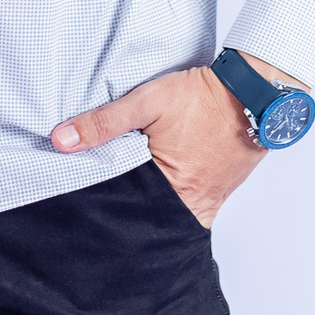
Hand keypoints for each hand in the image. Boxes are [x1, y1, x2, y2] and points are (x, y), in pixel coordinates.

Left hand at [50, 53, 307, 227]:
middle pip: (149, 222)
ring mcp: (210, 202)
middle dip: (127, 217)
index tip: (86, 208)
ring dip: (150, 210)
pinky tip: (158, 190)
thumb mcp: (146, 101)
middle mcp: (192, 204)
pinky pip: (192, 209)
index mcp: (171, 189)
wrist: (253, 92)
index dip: (105, 211)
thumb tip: (61, 141)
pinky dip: (173, 204)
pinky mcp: (220, 193)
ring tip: (128, 199)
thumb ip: (103, 122)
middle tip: (102, 210)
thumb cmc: (202, 97)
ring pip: (170, 218)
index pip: (127, 213)